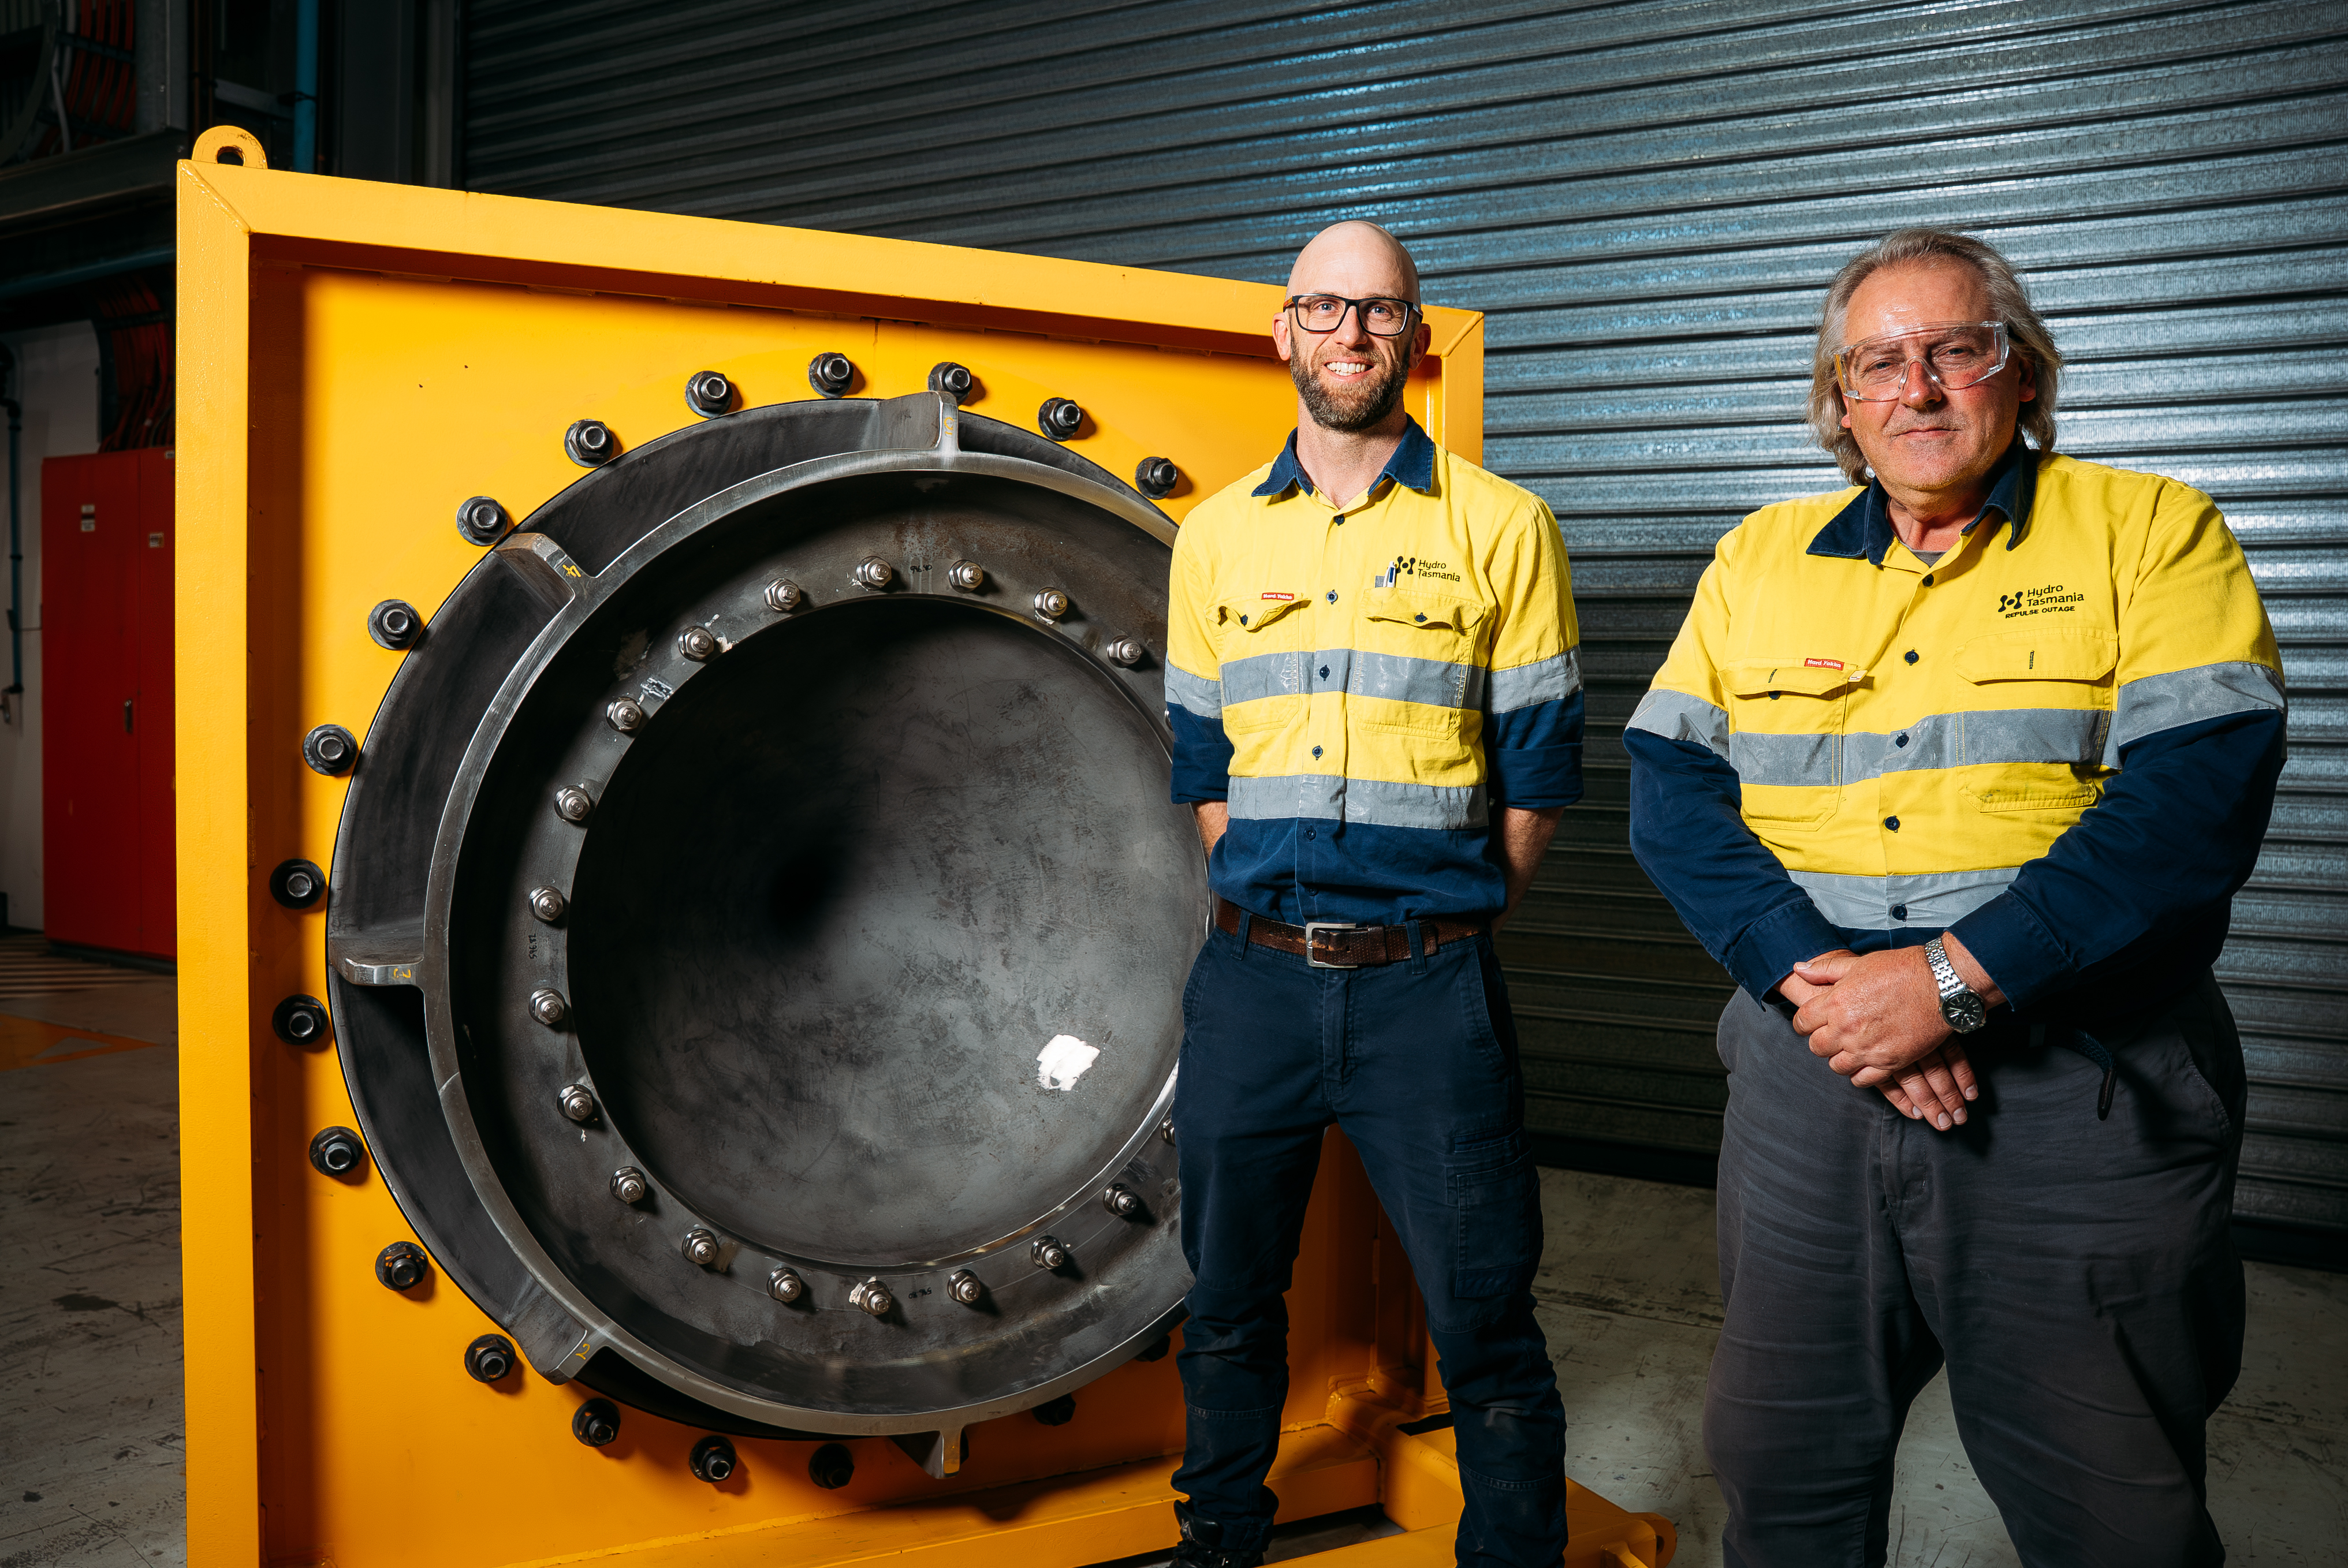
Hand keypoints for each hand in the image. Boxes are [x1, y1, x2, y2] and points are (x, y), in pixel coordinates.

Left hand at [1788, 948, 1978, 1129]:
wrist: (1941, 984)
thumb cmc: (1900, 969)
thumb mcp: (1858, 963)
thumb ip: (1825, 969)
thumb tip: (1798, 968)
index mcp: (1835, 1002)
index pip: (1802, 1022)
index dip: (1805, 1023)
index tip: (1812, 1022)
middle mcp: (1847, 1029)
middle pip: (1816, 1047)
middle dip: (1821, 1041)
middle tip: (1833, 1035)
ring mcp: (1867, 1048)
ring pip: (1836, 1066)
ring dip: (1839, 1058)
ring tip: (1849, 1049)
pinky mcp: (1890, 1062)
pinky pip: (1862, 1080)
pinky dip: (1860, 1075)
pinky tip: (1865, 1063)